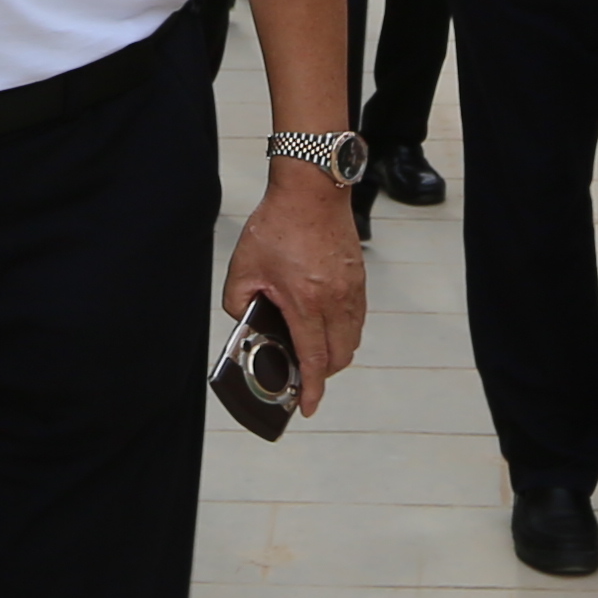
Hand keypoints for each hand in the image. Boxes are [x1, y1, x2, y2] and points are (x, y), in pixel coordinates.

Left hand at [226, 160, 369, 411]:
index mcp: (306, 302)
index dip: (310, 389)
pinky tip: (323, 324)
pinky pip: (357, 319)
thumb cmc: (278, 224)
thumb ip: (238, 302)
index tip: (307, 407)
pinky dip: (343, 331)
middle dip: (321, 374)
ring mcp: (352, 290)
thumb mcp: (243, 267)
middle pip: (338, 357)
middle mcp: (335, 301)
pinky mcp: (359, 279)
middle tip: (302, 376)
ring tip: (311, 349)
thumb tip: (247, 322)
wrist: (312, 190)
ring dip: (334, 353)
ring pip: (352, 340)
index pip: (313, 359)